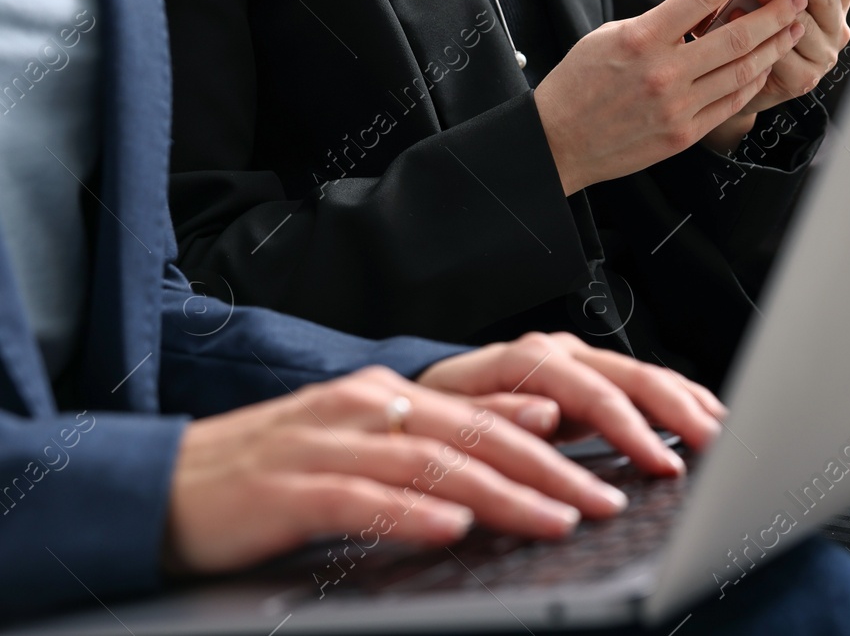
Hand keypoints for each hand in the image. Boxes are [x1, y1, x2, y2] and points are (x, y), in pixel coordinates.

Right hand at [165, 365, 634, 575]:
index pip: (492, 414)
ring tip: (555, 519)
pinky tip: (452, 528)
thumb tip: (536, 425)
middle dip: (550, 470)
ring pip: (432, 465)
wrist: (164, 485)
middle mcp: (367, 406)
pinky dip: (410, 513)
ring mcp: (327, 444)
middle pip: (476, 436)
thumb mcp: (370, 444)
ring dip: (502, 494)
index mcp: (391, 393)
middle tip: (605, 500)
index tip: (613, 465)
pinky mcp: (288, 489)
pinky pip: (361, 499)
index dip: (560, 441)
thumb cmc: (276, 472)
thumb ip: (446, 437)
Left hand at [417, 331, 725, 477]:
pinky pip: (643, 388)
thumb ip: (497, 415)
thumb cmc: (429, 420)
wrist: (415, 407)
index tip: (661, 463)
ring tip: (726, 434)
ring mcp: (576, 364)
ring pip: (646, 376)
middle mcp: (557, 354)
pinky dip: (678, 403)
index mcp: (526, 359)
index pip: (593, 391)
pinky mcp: (588, 383)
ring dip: (689, 404)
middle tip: (716, 446)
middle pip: (633, 376)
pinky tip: (705, 419)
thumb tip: (547, 413)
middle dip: (680, 412)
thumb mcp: (448, 422)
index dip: (632, 428)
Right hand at [534, 0, 807, 192]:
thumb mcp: (611, 35)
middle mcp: (664, 72)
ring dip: (774, 46)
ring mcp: (677, 106)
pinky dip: (754, 81)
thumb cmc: (580, 82)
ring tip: (793, 28)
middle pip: (735, 35)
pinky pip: (731, 102)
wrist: (559, 140)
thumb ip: (660, 21)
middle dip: (775, 13)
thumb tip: (706, 4)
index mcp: (642, 37)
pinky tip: (767, 64)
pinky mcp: (684, 133)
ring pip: (742, 70)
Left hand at [736, 0, 849, 113]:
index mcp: (833, 0)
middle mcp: (835, 27)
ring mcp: (823, 55)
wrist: (738, 76)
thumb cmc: (755, 23)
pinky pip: (785, 57)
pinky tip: (739, 22)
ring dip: (780, 5)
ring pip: (806, 27)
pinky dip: (761, 40)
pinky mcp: (804, 79)